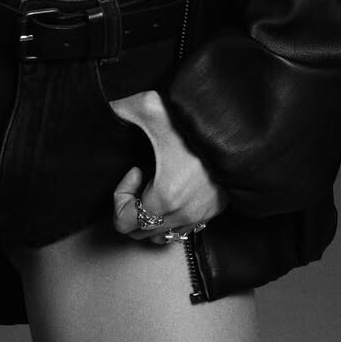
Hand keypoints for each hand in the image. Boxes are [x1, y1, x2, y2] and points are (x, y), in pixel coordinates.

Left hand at [109, 89, 226, 245]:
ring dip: (152, 214)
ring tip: (158, 182)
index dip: (121, 195)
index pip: (123, 223)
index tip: (135, 169)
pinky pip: (185, 228)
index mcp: (165, 198)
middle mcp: (184, 214)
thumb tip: (102, 108)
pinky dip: (172, 216)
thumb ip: (120, 108)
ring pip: (163, 235)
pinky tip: (176, 185)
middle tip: (144, 175)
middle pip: (141, 232)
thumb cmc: (193, 119)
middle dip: (133, 206)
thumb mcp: (150, 106)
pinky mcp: (215, 211)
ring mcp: (201, 215)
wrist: (238, 125)